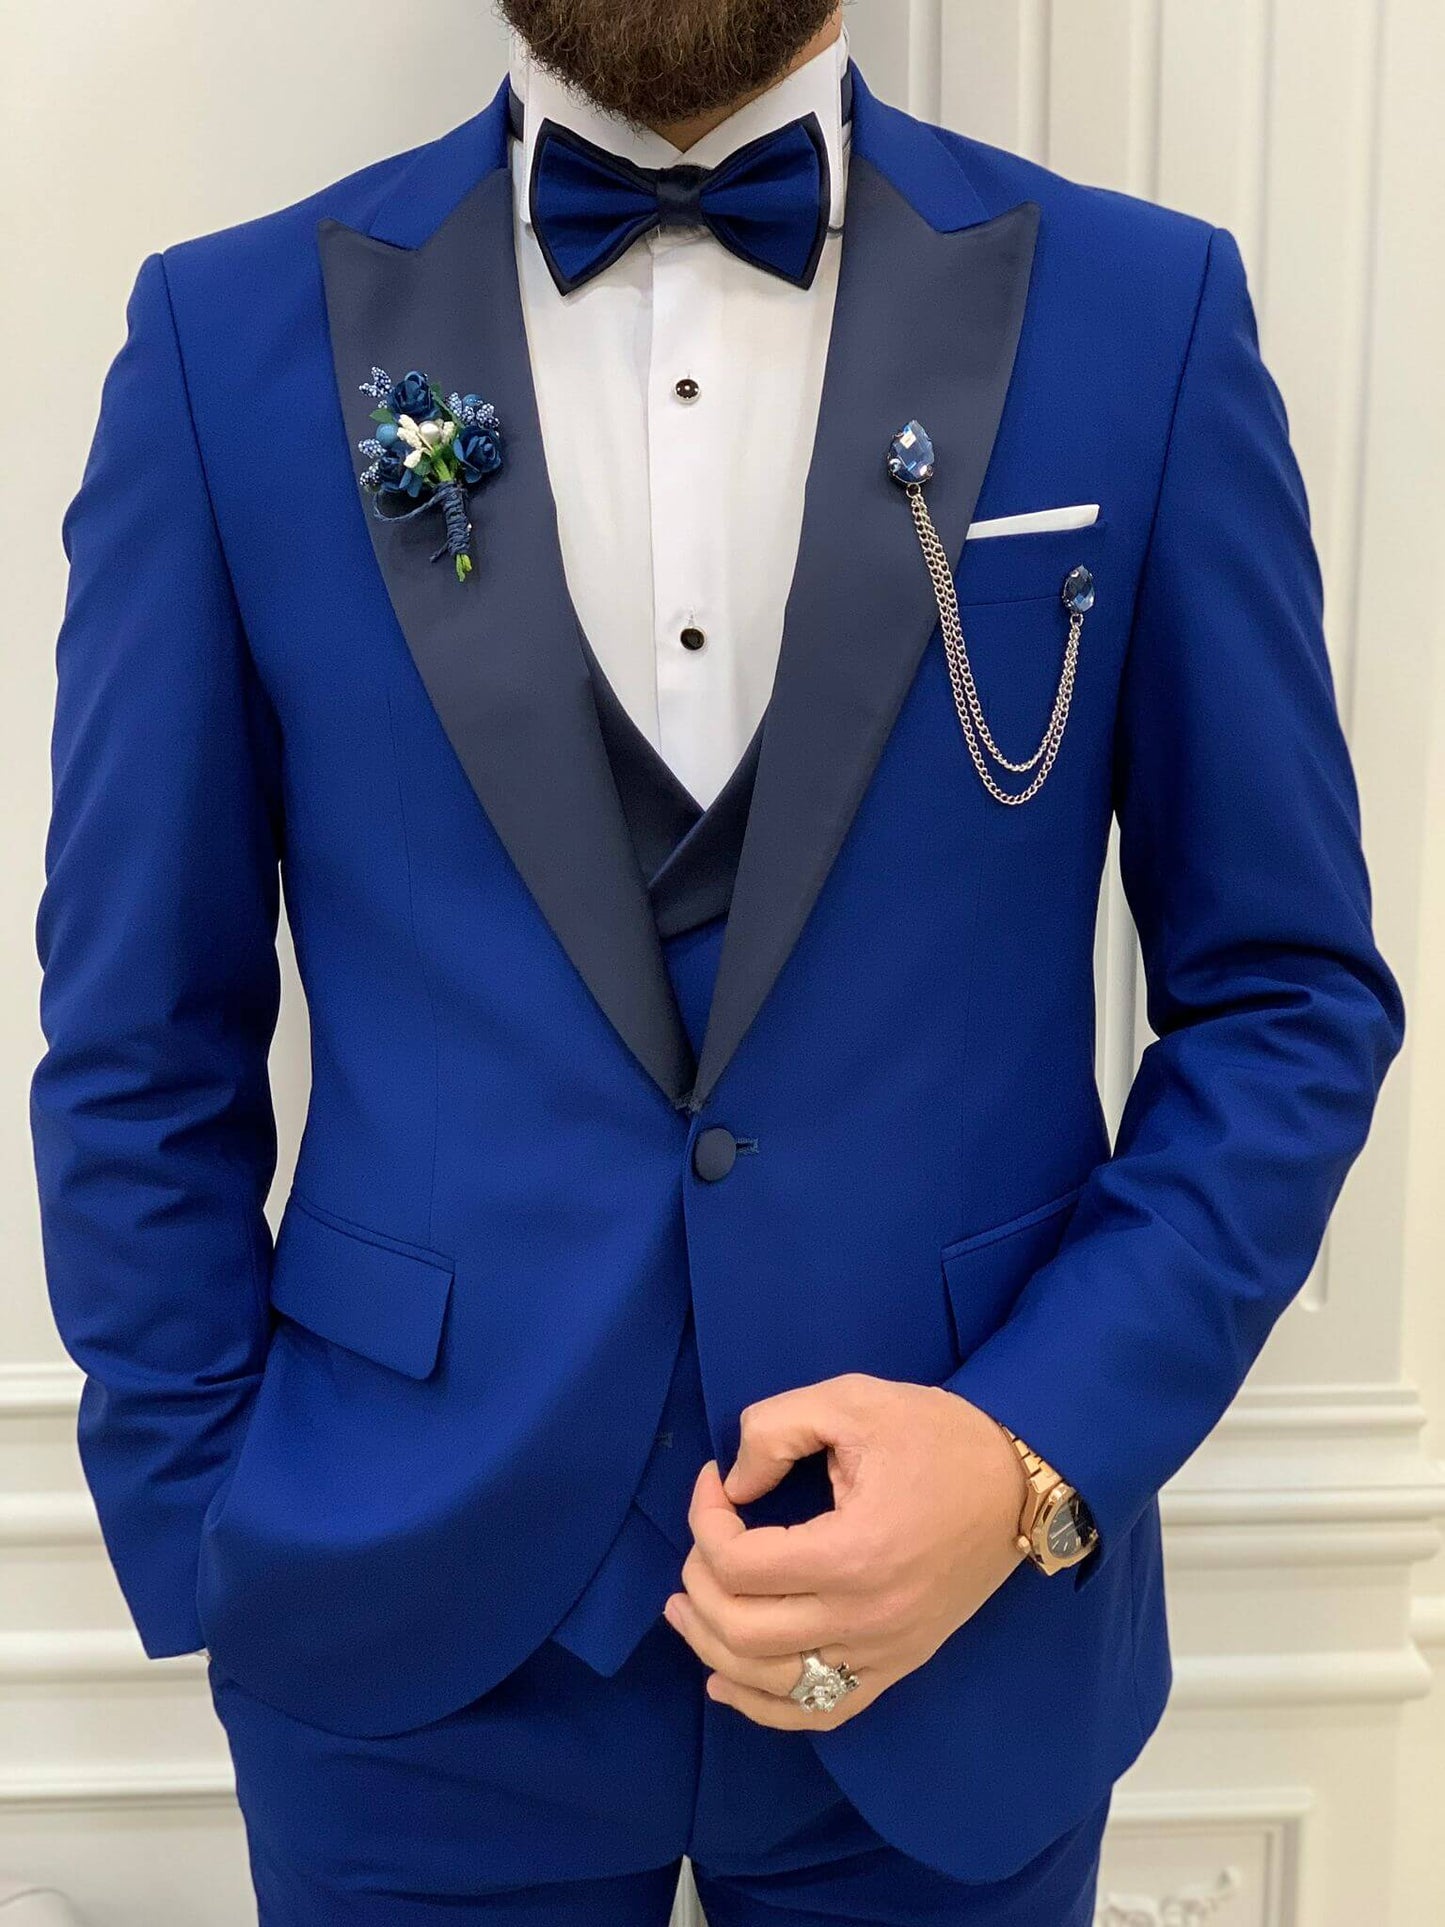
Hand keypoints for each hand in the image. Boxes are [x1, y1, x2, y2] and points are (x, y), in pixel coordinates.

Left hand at [663, 1374, 1028, 1729]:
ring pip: (770, 1682)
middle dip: (699, 1581)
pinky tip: (726, 1681)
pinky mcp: (899, 1665)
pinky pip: (820, 1711)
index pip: (739, 1564)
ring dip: (711, 1647)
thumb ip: (775, 1428)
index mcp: (854, 1553)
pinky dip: (764, 1706)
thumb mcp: (852, 1401)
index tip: (713, 1481)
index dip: (704, 1519)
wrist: (1019, 1480)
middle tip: (703, 1538)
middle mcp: (866, 1617)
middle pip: (742, 1630)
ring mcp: (884, 1651)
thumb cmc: (937, 1435)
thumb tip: (733, 1482)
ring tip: (685, 1607)